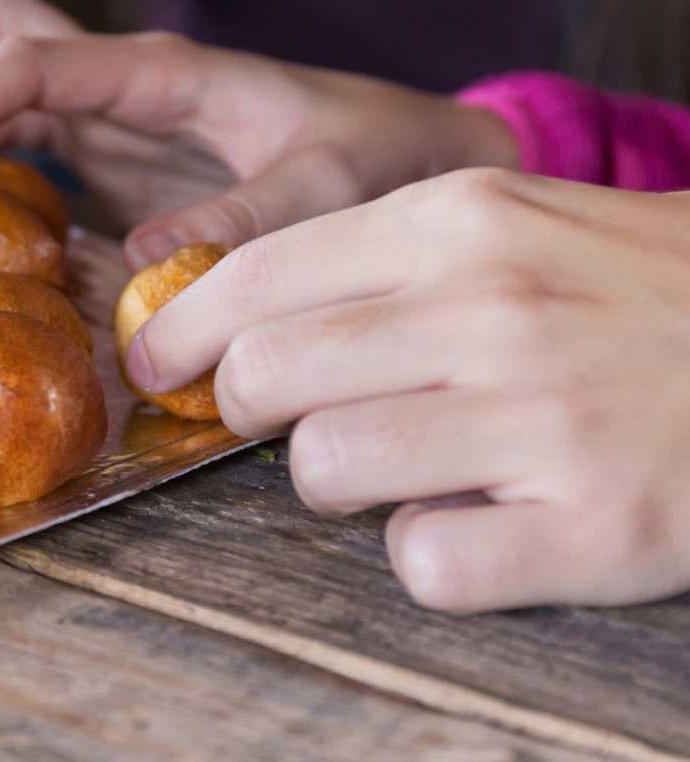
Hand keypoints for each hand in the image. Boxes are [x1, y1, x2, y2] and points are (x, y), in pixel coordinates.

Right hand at [0, 13, 514, 267]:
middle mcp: (126, 82)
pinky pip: (20, 123)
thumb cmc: (380, 163)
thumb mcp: (324, 193)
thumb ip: (241, 224)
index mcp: (164, 74)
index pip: (34, 63)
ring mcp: (115, 115)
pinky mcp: (116, 155)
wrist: (416, 163)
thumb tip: (146, 266)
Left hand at [128, 168, 689, 611]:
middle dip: (247, 410)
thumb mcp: (509, 222)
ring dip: (340, 482)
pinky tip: (482, 524)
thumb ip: (372, 260)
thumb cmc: (628, 288)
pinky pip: (425, 564)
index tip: (158, 365)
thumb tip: (221, 321)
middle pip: (265, 377)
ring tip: (408, 465)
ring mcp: (545, 418)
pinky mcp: (594, 526)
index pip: (252, 276)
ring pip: (325, 469)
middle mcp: (492, 309)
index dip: (178, 331)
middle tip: (286, 420)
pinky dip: (434, 557)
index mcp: (458, 221)